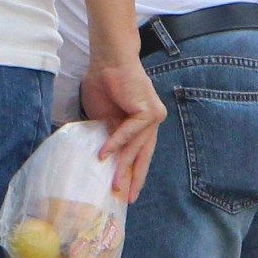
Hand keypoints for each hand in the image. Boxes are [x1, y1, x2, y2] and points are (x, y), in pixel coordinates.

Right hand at [80, 53, 167, 201]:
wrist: (108, 60)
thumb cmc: (104, 84)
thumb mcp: (103, 117)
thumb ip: (108, 135)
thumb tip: (103, 159)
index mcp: (142, 124)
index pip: (140, 153)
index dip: (132, 172)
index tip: (126, 191)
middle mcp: (152, 122)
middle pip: (144, 155)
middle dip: (135, 178)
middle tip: (127, 198)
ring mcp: (153, 117)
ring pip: (138, 148)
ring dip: (124, 166)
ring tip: (113, 184)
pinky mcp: (149, 111)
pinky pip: (132, 133)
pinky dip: (117, 143)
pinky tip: (104, 154)